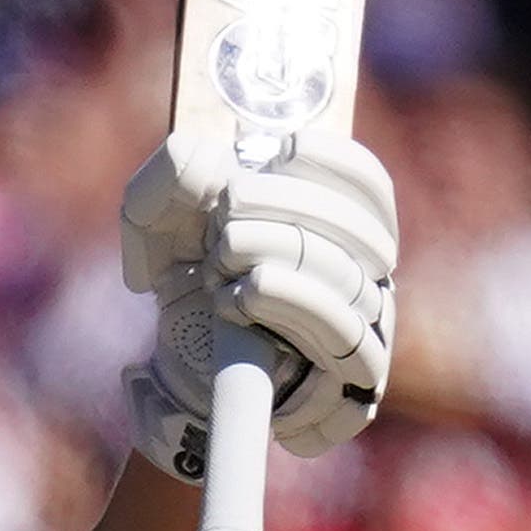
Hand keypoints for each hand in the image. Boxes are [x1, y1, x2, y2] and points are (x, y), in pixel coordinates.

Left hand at [120, 130, 398, 473]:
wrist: (175, 357)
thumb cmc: (183, 271)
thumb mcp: (160, 214)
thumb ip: (175, 173)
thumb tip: (205, 158)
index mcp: (337, 226)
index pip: (370, 186)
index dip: (336, 161)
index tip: (282, 149)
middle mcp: (365, 275)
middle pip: (361, 231)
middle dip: (282, 210)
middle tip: (222, 220)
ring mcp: (364, 329)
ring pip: (349, 282)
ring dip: (274, 261)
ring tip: (218, 267)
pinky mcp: (353, 381)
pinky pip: (348, 343)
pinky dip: (287, 306)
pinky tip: (238, 301)